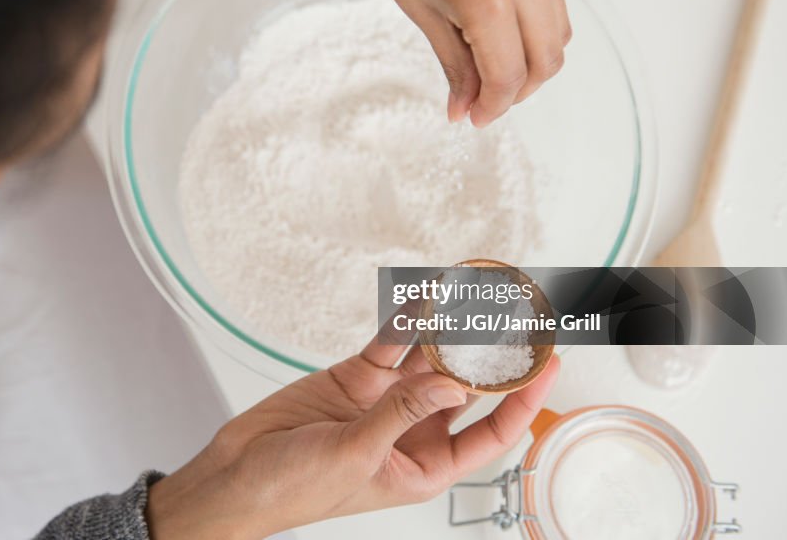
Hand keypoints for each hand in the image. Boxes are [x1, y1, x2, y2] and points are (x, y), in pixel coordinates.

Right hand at [146, 333, 559, 539]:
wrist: (237, 474)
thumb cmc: (294, 489)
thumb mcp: (357, 457)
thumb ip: (403, 413)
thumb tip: (453, 382)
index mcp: (424, 466)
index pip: (489, 432)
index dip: (523, 400)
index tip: (549, 364)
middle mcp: (411, 430)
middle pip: (465, 388)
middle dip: (492, 357)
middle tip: (520, 319)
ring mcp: (383, 401)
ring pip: (428, 359)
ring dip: (450, 331)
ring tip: (477, 298)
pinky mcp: (354, 377)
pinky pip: (388, 344)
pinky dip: (404, 322)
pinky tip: (424, 300)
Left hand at [285, 0, 571, 126]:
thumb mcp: (418, 7)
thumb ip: (454, 62)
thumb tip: (464, 108)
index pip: (509, 76)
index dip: (493, 107)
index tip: (472, 119)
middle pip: (547, 59)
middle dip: (518, 91)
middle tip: (480, 103)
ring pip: (557, 31)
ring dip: (529, 62)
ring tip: (485, 72)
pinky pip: (550, 0)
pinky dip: (532, 29)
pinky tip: (496, 37)